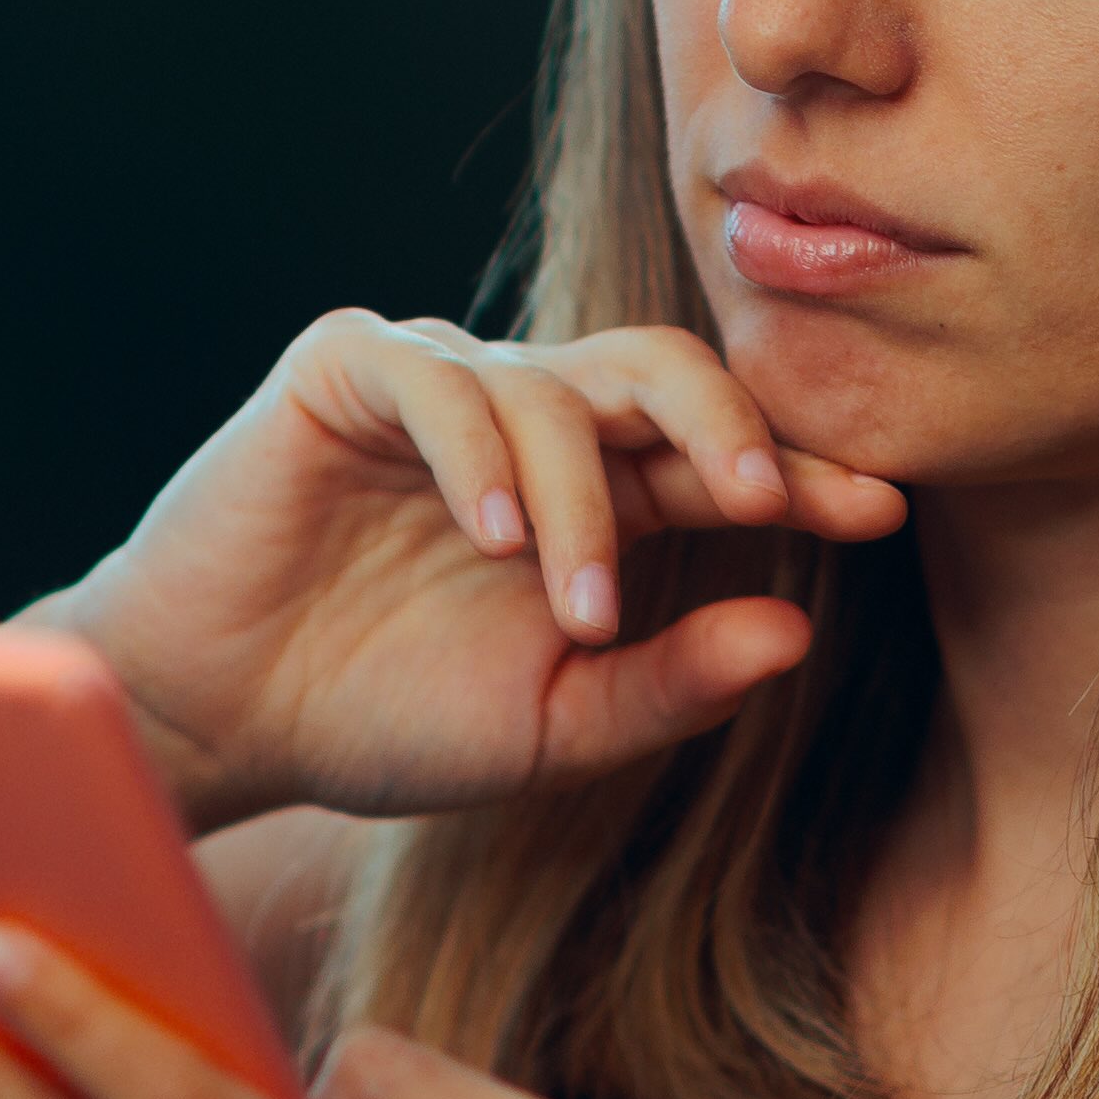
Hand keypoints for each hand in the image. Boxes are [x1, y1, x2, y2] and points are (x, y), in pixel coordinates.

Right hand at [30, 311, 904, 826]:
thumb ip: (668, 686)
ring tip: (582, 609)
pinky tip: (492, 536)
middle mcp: (531, 419)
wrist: (217, 718)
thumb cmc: (380, 719)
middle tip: (772, 497)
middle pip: (663, 371)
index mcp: (599, 496)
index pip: (719, 460)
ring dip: (581, 501)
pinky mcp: (345, 370)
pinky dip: (477, 452)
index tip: (881, 514)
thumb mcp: (550, 728)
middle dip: (731, 425)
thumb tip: (796, 631)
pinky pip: (433, 375)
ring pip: (552, 388)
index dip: (804, 475)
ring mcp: (440, 384)